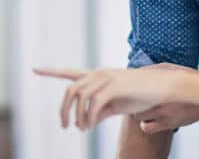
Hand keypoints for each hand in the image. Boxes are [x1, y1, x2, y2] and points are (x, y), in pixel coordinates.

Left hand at [34, 67, 182, 130]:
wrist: (163, 88)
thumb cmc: (141, 95)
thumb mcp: (117, 104)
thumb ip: (101, 110)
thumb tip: (87, 121)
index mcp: (98, 76)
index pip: (70, 72)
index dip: (51, 71)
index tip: (34, 68)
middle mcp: (99, 74)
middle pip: (70, 90)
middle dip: (63, 110)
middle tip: (65, 126)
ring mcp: (107, 78)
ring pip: (80, 96)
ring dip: (78, 116)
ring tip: (82, 129)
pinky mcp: (115, 86)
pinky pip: (94, 103)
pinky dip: (89, 116)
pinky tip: (91, 125)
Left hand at [133, 63, 198, 133]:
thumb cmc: (189, 80)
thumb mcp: (170, 68)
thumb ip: (152, 70)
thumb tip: (136, 72)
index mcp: (159, 82)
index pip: (133, 86)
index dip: (129, 89)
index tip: (131, 88)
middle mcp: (159, 98)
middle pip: (133, 102)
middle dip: (134, 101)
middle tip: (139, 99)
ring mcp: (163, 112)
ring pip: (137, 117)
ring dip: (139, 114)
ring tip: (146, 109)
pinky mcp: (168, 124)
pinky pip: (147, 128)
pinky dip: (146, 125)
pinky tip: (152, 119)